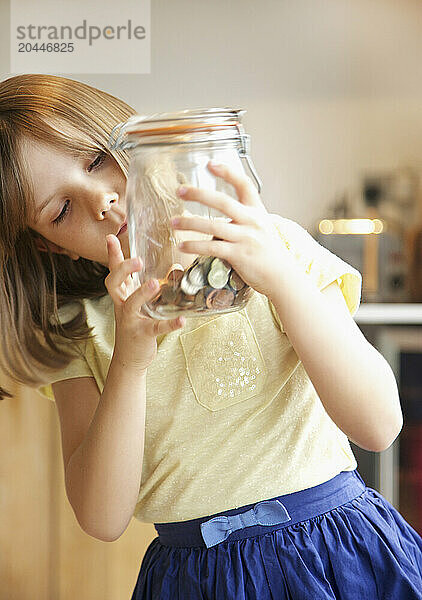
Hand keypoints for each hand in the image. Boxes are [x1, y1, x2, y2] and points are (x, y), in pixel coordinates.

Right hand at [105, 235, 184, 370]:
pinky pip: (155, 328)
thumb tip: (175, 268)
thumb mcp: (142, 304)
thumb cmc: (137, 325)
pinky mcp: (142, 335)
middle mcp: (122, 305)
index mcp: (122, 295)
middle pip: (114, 283)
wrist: (129, 359)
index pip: (114, 271)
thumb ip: (155, 286)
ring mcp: (130, 320)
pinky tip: (181, 320)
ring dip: (142, 293)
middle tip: (137, 260)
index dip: (112, 255)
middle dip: (123, 270)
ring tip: (156, 283)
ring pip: (131, 304)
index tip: (110, 237)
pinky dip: (169, 324)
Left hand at [170, 161, 291, 298]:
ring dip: (189, 223)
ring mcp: (245, 238)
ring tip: (173, 223)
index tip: (210, 164)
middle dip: (199, 194)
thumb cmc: (267, 252)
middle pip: (223, 202)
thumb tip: (216, 217)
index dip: (228, 172)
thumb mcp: (261, 227)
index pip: (244, 185)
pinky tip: (183, 246)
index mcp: (258, 211)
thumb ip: (242, 219)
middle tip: (180, 191)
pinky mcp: (239, 255)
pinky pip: (212, 248)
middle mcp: (252, 221)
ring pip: (213, 226)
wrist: (280, 276)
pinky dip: (195, 246)